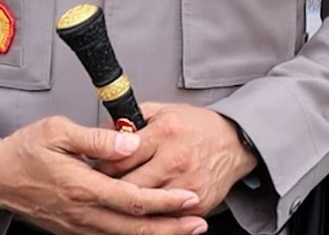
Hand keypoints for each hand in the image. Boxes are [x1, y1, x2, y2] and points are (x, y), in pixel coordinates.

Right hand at [0, 116, 207, 234]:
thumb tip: (131, 142)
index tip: (189, 197)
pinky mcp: (73, 230)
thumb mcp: (56, 131)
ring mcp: (78, 226)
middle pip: (135, 228)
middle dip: (171, 227)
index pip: (132, 200)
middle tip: (200, 223)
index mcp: (81, 187)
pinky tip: (151, 231)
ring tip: (186, 230)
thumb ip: (96, 138)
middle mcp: (82, 213)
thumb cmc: (24, 150)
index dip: (164, 201)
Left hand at [100, 103, 257, 213]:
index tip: (95, 167)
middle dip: (110, 187)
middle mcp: (175, 160)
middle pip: (129, 184)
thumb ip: (131, 119)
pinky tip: (142, 208)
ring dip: (128, 203)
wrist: (234, 143)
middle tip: (101, 187)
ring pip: (145, 205)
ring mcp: (187, 185)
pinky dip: (151, 214)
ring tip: (118, 198)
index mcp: (165, 133)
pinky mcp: (197, 204)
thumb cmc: (196, 127)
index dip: (102, 164)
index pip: (121, 155)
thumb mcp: (162, 111)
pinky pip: (164, 216)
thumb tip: (103, 131)